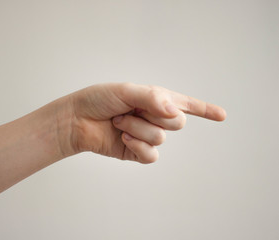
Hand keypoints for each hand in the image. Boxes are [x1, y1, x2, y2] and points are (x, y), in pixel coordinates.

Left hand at [64, 83, 225, 162]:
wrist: (78, 119)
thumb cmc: (99, 100)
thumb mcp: (127, 91)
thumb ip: (153, 98)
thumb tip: (176, 112)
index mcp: (156, 100)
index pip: (186, 104)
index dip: (205, 110)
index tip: (222, 115)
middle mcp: (154, 118)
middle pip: (178, 122)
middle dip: (155, 115)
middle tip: (131, 109)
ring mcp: (146, 136)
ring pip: (161, 137)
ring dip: (138, 127)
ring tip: (120, 121)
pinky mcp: (137, 152)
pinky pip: (151, 154)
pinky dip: (137, 144)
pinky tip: (123, 137)